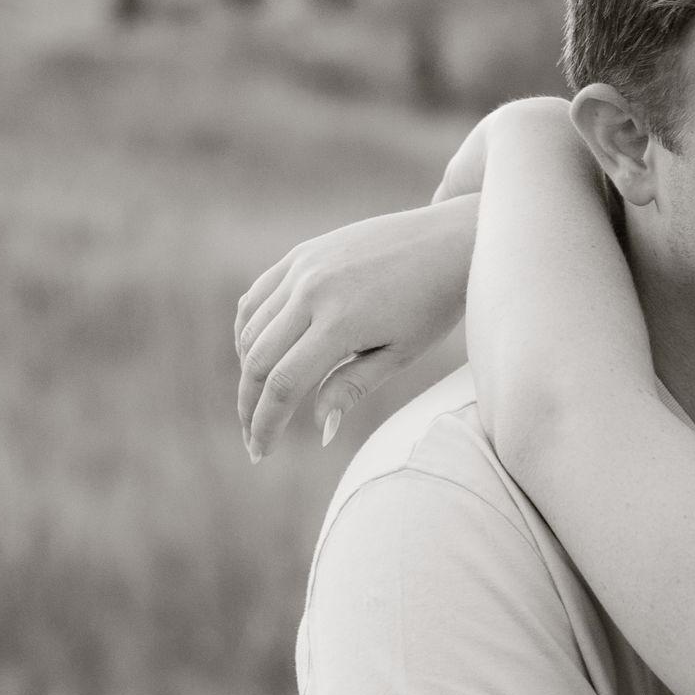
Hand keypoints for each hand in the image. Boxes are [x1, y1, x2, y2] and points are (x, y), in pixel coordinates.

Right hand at [235, 197, 477, 458]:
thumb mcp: (400, 353)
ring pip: (251, 329)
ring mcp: (302, 267)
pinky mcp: (301, 254)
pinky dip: (248, 332)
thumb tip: (321, 430)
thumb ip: (353, 387)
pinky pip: (257, 298)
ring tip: (259, 403)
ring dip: (247, 372)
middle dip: (250, 405)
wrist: (447, 242)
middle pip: (257, 359)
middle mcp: (311, 290)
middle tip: (253, 439)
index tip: (261, 453)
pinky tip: (256, 357)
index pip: (284, 384)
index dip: (266, 423)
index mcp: (340, 322)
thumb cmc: (433, 305)